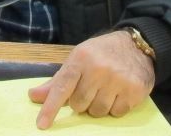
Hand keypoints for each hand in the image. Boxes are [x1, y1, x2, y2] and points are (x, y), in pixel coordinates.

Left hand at [28, 30, 154, 128]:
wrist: (137, 46)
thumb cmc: (102, 53)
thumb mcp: (78, 59)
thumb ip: (58, 81)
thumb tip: (33, 96)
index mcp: (81, 58)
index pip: (62, 87)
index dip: (51, 107)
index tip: (42, 124)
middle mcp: (99, 68)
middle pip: (79, 104)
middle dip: (82, 102)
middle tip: (91, 88)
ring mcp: (118, 79)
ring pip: (97, 112)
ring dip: (99, 106)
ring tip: (106, 89)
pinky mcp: (135, 90)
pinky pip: (116, 113)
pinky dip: (115, 107)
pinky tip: (119, 92)